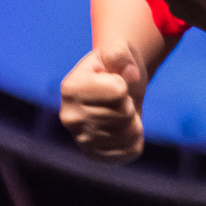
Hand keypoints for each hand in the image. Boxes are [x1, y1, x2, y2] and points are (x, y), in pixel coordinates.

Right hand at [60, 44, 146, 161]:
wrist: (114, 90)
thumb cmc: (115, 68)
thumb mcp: (117, 50)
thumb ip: (119, 53)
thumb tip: (130, 74)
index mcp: (70, 88)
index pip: (119, 91)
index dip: (124, 83)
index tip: (114, 80)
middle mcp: (69, 117)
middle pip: (125, 113)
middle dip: (129, 102)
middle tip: (118, 99)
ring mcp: (80, 139)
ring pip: (129, 133)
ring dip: (134, 120)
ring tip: (120, 112)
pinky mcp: (94, 155)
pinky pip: (130, 151)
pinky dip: (136, 139)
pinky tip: (124, 129)